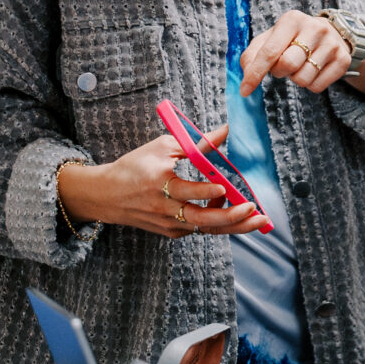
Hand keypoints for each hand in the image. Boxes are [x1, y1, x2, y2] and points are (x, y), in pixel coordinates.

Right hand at [57, 125, 264, 237]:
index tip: (225, 186)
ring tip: (258, 218)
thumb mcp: (163, 148)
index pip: (186, 191)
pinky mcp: (172, 232)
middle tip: (254, 210)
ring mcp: (169, 225)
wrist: (106, 195)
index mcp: (159, 185)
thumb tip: (226, 131)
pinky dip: (218, 220)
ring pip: (206, 228)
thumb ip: (196, 143)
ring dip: (234, 224)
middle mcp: (165, 209)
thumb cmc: (135, 166)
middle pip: (201, 219)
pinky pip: (200, 228)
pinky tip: (229, 206)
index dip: (206, 191)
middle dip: (232, 217)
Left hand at [239, 10, 348, 96]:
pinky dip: (310, 84)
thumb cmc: (294, 37)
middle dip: (279, 72)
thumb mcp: (272, 37)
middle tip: (282, 67)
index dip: (255, 73)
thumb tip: (247, 73)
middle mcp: (315, 28)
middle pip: (287, 65)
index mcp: (292, 19)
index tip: (245, 90)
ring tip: (300, 65)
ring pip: (302, 79)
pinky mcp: (343, 60)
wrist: (332, 33)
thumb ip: (254, 53)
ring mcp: (332, 44)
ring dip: (295, 79)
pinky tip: (313, 71)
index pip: (270, 51)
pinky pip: (317, 87)